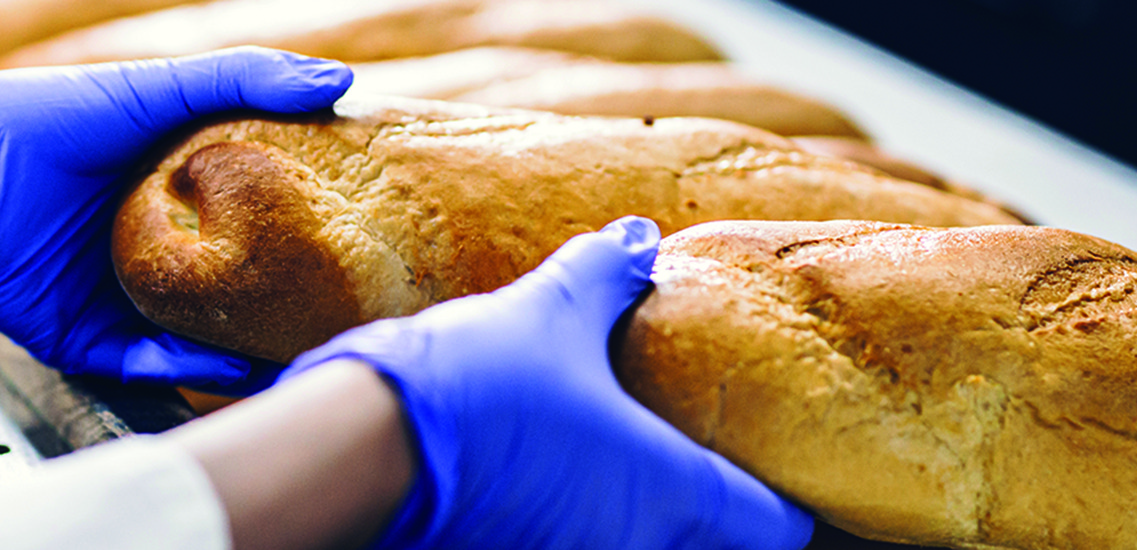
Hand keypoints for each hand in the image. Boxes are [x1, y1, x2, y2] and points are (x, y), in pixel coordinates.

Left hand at [0, 46, 350, 386]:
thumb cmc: (48, 117)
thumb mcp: (159, 88)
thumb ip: (246, 79)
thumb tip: (342, 84)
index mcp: (172, 194)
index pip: (251, 224)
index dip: (300, 237)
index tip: (353, 246)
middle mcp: (150, 250)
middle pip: (228, 290)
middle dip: (277, 308)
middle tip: (337, 314)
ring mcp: (116, 297)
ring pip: (193, 337)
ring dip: (240, 352)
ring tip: (293, 353)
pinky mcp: (80, 337)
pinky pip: (142, 363)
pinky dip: (182, 367)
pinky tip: (222, 363)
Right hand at [285, 216, 812, 549]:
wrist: (358, 454)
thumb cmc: (474, 387)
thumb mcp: (549, 315)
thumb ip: (605, 278)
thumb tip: (637, 240)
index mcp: (677, 495)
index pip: (778, 526)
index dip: (778, 496)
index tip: (755, 462)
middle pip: (712, 546)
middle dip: (703, 509)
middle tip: (675, 452)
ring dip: (635, 519)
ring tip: (605, 466)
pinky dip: (576, 528)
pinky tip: (545, 490)